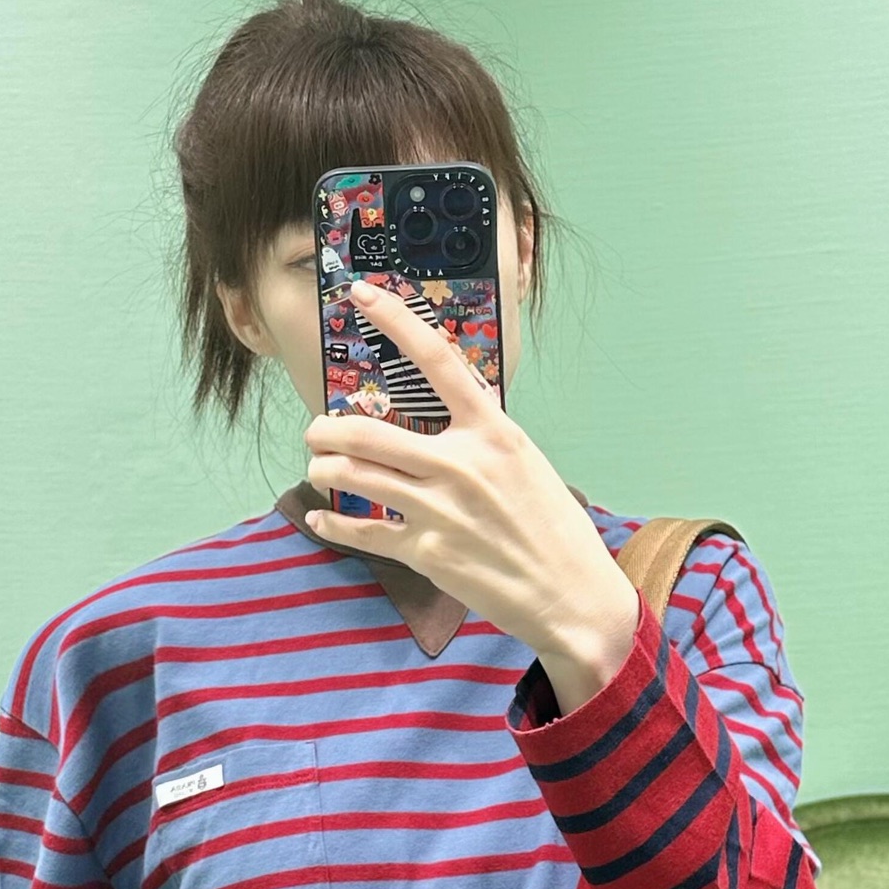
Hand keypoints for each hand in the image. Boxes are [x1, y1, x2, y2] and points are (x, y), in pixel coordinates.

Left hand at [303, 278, 638, 664]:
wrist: (572, 595)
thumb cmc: (553, 530)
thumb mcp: (526, 464)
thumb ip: (480, 439)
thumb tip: (439, 422)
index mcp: (493, 432)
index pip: (437, 360)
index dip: (395, 319)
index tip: (362, 293)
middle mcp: (462, 464)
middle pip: (367, 430)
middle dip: (325, 429)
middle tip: (316, 431)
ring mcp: (440, 509)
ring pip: (354, 475)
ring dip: (323, 468)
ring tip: (319, 467)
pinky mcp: (427, 552)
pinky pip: (361, 530)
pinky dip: (332, 522)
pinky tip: (321, 516)